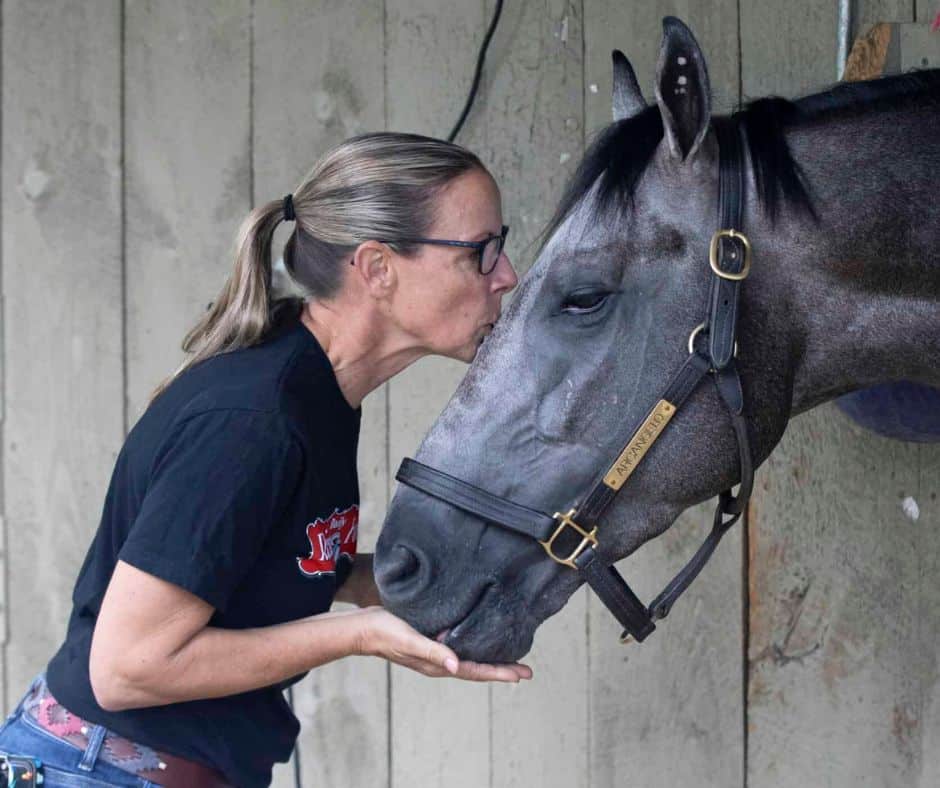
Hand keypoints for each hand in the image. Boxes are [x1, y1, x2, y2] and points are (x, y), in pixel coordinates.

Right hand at [355, 606, 532, 682]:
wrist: (363, 627)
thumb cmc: (386, 632)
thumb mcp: (410, 640)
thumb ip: (432, 652)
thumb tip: (456, 665)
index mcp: (438, 664)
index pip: (475, 671)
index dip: (499, 672)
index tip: (521, 675)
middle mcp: (440, 661)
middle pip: (477, 668)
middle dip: (502, 669)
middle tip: (526, 670)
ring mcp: (435, 652)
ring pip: (470, 658)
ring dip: (490, 659)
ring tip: (510, 658)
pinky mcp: (431, 639)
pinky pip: (459, 646)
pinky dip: (474, 646)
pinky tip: (480, 638)